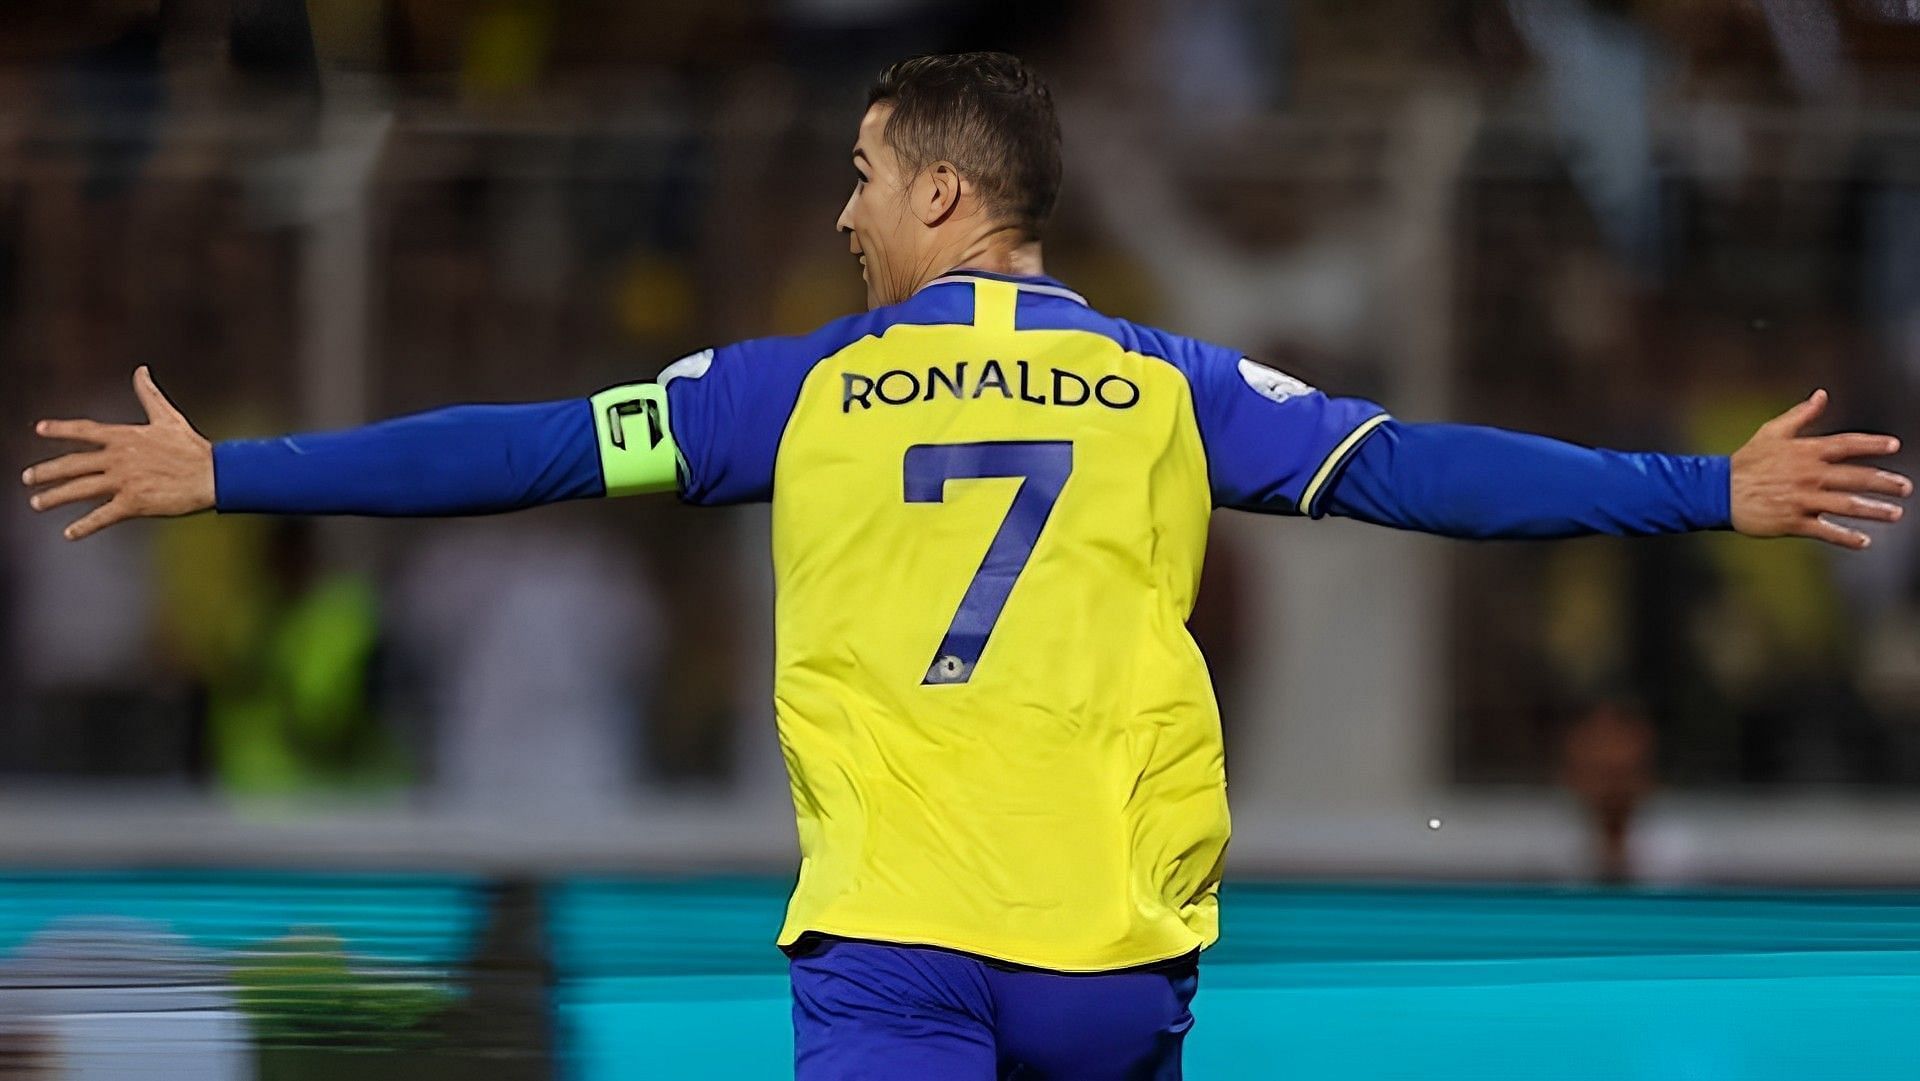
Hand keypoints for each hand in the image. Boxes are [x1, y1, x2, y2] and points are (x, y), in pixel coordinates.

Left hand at [20, 366, 213, 539]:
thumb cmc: (192, 447)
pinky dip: (83, 526)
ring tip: (36, 503)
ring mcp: (124, 481)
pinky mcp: (134, 503)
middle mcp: (118, 458)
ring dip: (54, 497)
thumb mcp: (168, 417)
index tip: (40, 429)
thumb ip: (148, 394)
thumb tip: (141, 370)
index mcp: (124, 436)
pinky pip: (102, 516)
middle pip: (72, 464)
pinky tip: (69, 533)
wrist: (213, 474)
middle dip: (46, 471)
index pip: (85, 430)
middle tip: (27, 477)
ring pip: (79, 489)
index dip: (60, 429)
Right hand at [1730, 389, 1910, 549]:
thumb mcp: (1771, 432)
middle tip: (1905, 488)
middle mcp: (1808, 475)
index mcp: (1806, 451)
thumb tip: (1822, 395)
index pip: (1847, 445)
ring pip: (1846, 505)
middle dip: (1884, 482)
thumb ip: (1801, 414)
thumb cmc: (1746, 460)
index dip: (1872, 444)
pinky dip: (1845, 537)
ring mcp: (1802, 499)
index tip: (1894, 446)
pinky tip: (1863, 541)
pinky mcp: (1792, 522)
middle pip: (1855, 477)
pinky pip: (1824, 530)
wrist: (1718, 491)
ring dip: (1874, 510)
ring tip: (1895, 513)